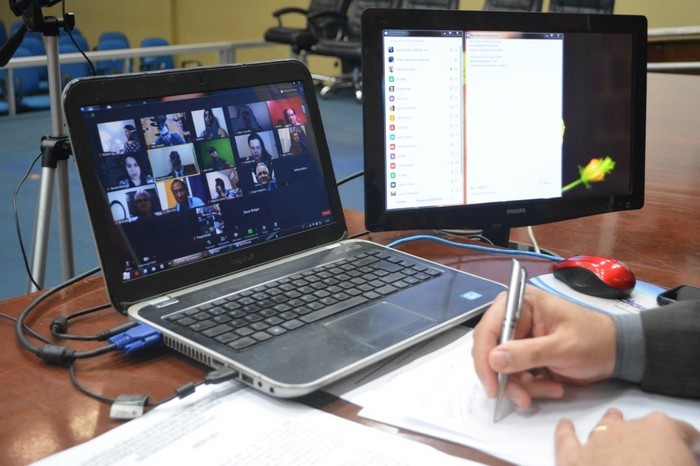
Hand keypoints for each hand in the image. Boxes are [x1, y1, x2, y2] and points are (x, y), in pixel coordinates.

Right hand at [472, 285, 615, 407]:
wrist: (617, 353)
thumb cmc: (595, 340)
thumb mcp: (563, 347)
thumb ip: (528, 353)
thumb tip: (494, 359)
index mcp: (520, 303)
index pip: (488, 329)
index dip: (485, 358)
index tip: (493, 386)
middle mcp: (514, 319)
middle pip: (491, 352)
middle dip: (507, 378)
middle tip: (523, 397)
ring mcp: (519, 339)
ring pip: (502, 369)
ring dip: (523, 386)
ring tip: (550, 390)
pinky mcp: (525, 356)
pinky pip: (515, 377)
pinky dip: (531, 387)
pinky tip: (554, 387)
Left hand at [556, 408, 699, 464]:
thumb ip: (686, 460)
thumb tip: (684, 459)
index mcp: (663, 431)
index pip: (683, 433)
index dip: (688, 447)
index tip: (690, 456)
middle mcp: (628, 429)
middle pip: (643, 428)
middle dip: (650, 440)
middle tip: (656, 456)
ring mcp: (599, 441)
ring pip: (606, 426)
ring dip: (611, 424)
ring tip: (614, 417)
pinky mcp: (573, 457)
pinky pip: (566, 440)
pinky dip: (565, 431)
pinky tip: (565, 424)